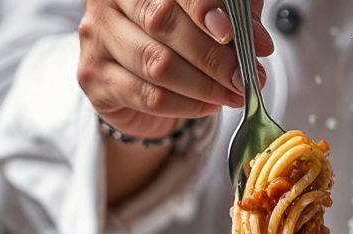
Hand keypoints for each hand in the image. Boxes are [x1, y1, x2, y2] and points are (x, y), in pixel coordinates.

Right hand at [78, 0, 272, 139]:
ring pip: (157, 64)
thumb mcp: (206, 20)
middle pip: (163, 22)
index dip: (206, 8)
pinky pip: (148, 96)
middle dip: (212, 54)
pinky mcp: (94, 77)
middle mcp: (108, 0)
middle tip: (244, 75)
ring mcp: (96, 37)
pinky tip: (208, 105)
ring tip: (233, 93)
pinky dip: (186, 105)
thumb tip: (258, 40)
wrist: (134, 85)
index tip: (237, 33)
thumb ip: (231, 17)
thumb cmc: (172, 41)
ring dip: (204, 85)